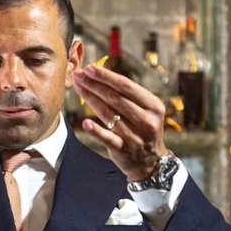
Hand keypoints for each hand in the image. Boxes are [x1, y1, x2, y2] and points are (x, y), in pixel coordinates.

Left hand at [71, 64, 167, 181]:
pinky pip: (107, 138)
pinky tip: (84, 123)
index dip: (106, 76)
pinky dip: (96, 131)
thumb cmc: (143, 129)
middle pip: (115, 98)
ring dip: (90, 99)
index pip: (126, 86)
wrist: (150, 161)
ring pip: (108, 114)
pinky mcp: (123, 150)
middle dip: (94, 84)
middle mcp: (146, 120)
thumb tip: (100, 76)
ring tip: (78, 87)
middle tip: (78, 74)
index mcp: (153, 105)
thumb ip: (128, 96)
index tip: (90, 68)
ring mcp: (135, 136)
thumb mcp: (145, 110)